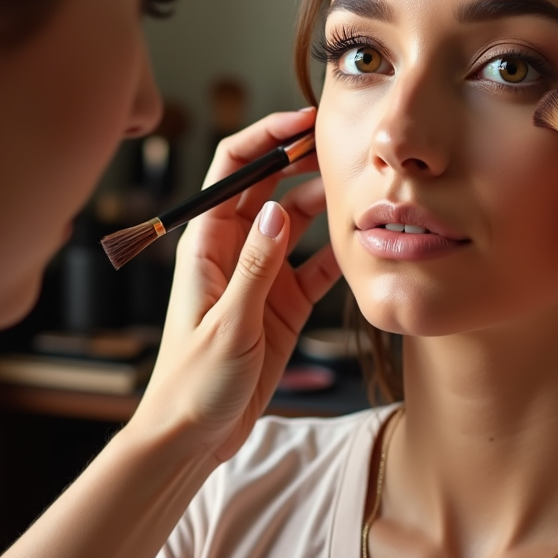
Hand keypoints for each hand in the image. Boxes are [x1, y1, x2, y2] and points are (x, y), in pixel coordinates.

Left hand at [129, 107, 340, 462]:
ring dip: (327, 201)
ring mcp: (262, 274)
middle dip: (302, 159)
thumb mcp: (227, 325)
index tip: (304, 120)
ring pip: (299, 220)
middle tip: (344, 145)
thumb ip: (255, 268)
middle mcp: (235, 249)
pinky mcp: (285, 302)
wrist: (194, 437)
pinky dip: (339, 251)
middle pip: (270, 185)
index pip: (234, 169)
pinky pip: (317, 265)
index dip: (267, 137)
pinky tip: (364, 240)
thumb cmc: (193, 383)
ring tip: (364, 187)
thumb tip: (278, 212)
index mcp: (207, 243)